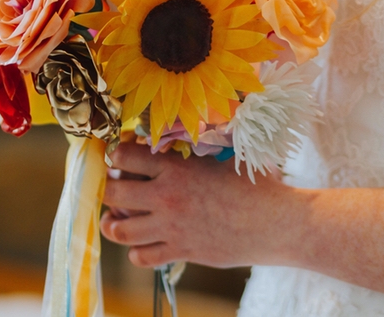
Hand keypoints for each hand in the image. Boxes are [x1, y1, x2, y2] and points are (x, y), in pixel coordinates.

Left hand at [101, 140, 294, 268]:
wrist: (275, 223)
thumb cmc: (257, 184)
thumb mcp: (228, 154)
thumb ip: (204, 142)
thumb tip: (195, 125)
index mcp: (176, 169)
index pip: (125, 157)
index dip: (117, 154)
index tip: (120, 154)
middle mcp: (167, 198)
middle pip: (114, 194)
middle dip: (108, 189)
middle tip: (113, 186)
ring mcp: (171, 228)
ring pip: (121, 230)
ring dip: (112, 224)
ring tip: (114, 219)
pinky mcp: (181, 251)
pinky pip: (143, 257)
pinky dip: (136, 251)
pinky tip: (141, 244)